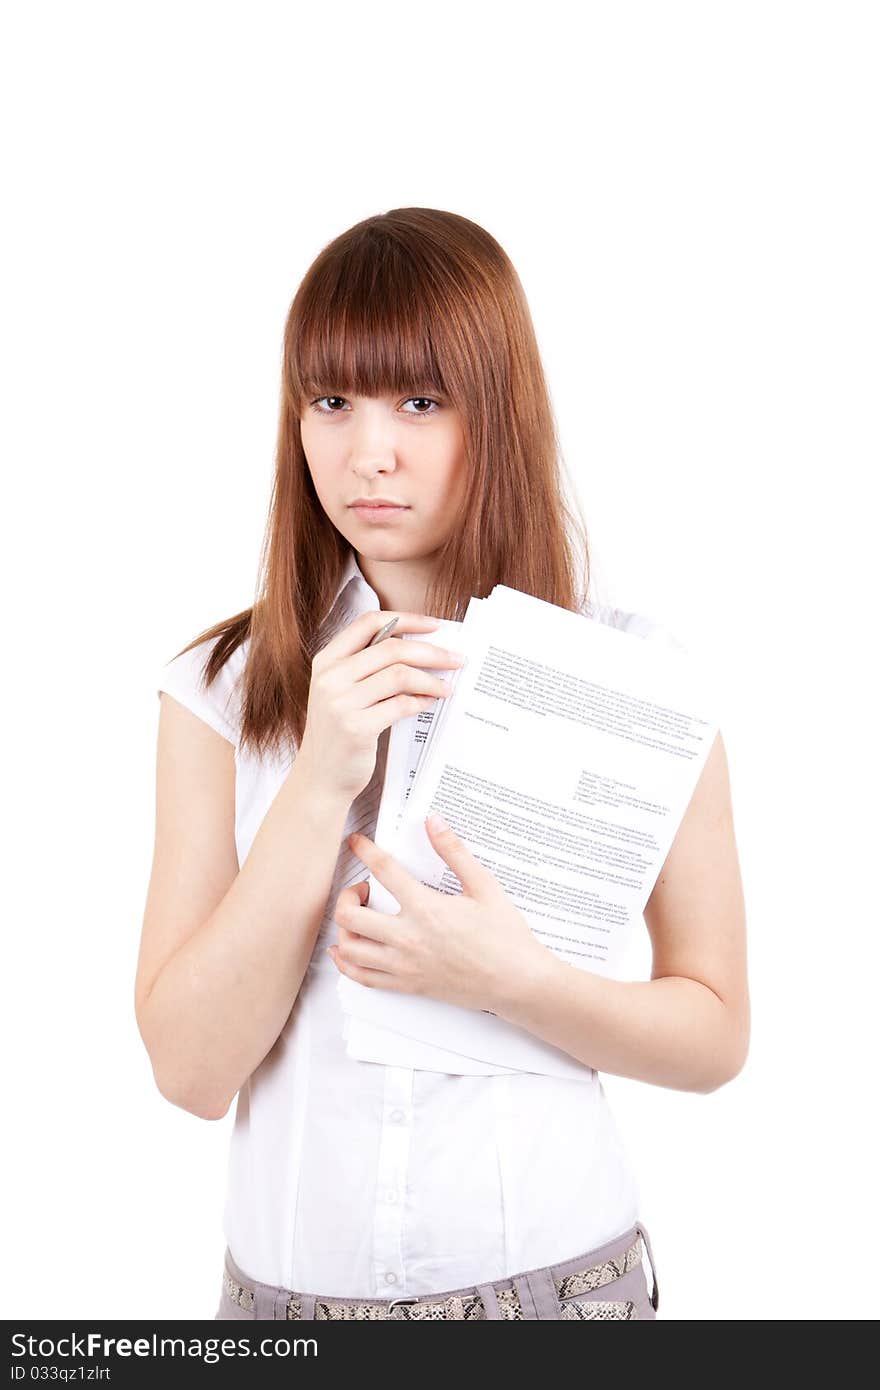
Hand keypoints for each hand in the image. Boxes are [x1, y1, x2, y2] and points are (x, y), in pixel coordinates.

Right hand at [299, 610, 463, 803]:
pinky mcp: (355, 728)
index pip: (369, 623)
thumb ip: (367, 668)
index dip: (406, 619)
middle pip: (392, 648)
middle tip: (456, 659)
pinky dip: (420, 702)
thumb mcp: (340, 692)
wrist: (320, 778)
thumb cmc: (337, 733)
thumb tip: (418, 648)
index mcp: (326, 661)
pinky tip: (429, 703)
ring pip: (399, 675)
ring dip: (431, 679)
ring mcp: (340, 703)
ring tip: (447, 686)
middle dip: (431, 651)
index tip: (435, 625)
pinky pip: (400, 705)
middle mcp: (330, 677)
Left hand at [327, 812, 549, 1013]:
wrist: (516, 981)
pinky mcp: (407, 985)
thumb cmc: (505, 935)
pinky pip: (362, 977)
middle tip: (362, 889)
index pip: (383, 871)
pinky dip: (346, 962)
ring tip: (358, 917)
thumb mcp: (484, 887)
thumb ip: (455, 852)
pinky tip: (346, 950)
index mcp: (427, 908)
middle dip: (347, 895)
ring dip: (344, 928)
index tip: (356, 842)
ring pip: (350, 948)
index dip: (365, 850)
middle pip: (350, 915)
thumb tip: (434, 821)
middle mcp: (409, 938)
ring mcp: (405, 965)